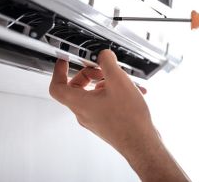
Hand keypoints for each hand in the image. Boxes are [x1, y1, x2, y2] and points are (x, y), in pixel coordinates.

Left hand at [49, 50, 188, 181]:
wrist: (142, 143)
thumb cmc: (129, 119)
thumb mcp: (118, 81)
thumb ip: (107, 62)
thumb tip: (103, 55)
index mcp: (80, 103)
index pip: (57, 87)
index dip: (58, 71)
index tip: (64, 61)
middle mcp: (84, 112)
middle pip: (76, 87)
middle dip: (90, 74)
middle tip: (102, 69)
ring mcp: (94, 118)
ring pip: (93, 94)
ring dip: (106, 83)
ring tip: (124, 81)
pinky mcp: (105, 122)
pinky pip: (103, 102)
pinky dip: (114, 93)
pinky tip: (132, 91)